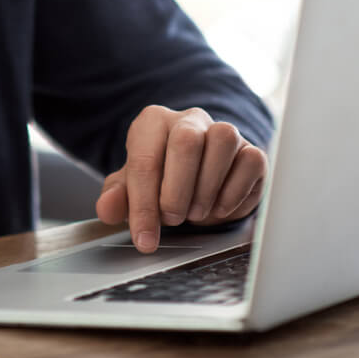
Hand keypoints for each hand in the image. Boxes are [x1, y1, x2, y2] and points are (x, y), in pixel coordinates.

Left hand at [95, 106, 266, 253]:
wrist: (197, 177)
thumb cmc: (161, 179)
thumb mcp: (132, 188)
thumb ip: (117, 197)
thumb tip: (107, 208)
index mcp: (153, 123)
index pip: (145, 159)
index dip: (143, 204)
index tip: (144, 237)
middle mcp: (189, 120)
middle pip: (186, 141)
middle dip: (177, 191)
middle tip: (173, 219)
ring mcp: (224, 131)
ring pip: (223, 140)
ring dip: (207, 188)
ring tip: (195, 213)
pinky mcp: (251, 150)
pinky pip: (251, 161)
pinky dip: (234, 192)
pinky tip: (219, 208)